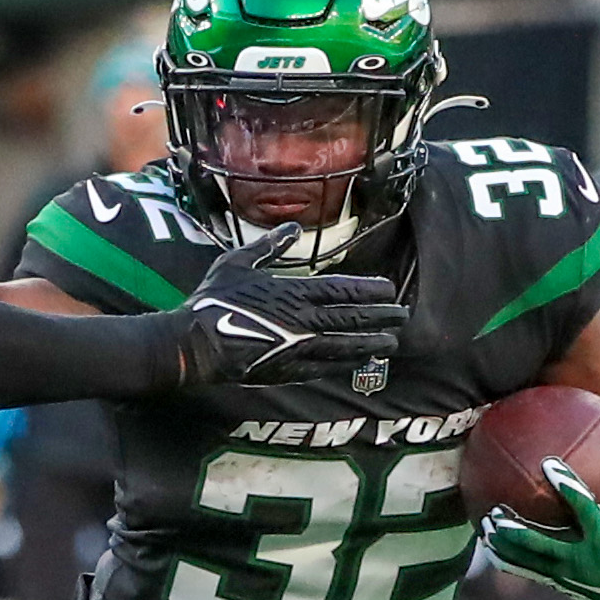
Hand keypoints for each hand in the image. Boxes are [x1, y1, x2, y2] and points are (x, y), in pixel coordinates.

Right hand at [175, 229, 407, 387]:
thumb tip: (292, 228)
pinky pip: (326, 367)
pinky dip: (346, 364)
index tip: (389, 290)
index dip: (369, 290)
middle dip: (381, 316)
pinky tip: (361, 362)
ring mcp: (298, 348)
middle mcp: (302, 320)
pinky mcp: (288, 370)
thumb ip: (269, 246)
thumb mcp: (238, 262)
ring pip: (345, 345)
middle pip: (352, 317)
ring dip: (371, 343)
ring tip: (392, 343)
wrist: (196, 344)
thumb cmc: (214, 300)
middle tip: (403, 316)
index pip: (342, 289)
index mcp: (292, 291)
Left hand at [480, 445, 599, 599]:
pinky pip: (529, 572)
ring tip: (484, 527)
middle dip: (517, 529)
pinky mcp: (561, 584)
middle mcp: (583, 559)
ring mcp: (569, 576)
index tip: (548, 463)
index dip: (566, 485)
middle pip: (542, 544)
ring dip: (504, 546)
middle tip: (496, 510)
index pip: (582, 506)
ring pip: (529, 562)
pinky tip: (489, 548)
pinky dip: (509, 560)